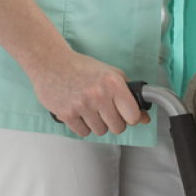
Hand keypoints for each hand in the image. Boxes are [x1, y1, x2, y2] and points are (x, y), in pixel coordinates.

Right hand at [28, 49, 149, 136]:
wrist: (50, 62)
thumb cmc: (82, 67)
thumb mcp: (111, 73)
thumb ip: (130, 94)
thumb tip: (145, 118)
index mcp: (113, 83)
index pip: (133, 116)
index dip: (132, 118)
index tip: (127, 115)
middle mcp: (99, 95)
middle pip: (118, 127)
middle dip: (115, 122)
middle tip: (108, 113)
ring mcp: (82, 105)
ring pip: (101, 131)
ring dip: (98, 124)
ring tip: (91, 110)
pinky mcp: (66, 114)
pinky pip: (83, 132)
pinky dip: (83, 126)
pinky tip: (80, 113)